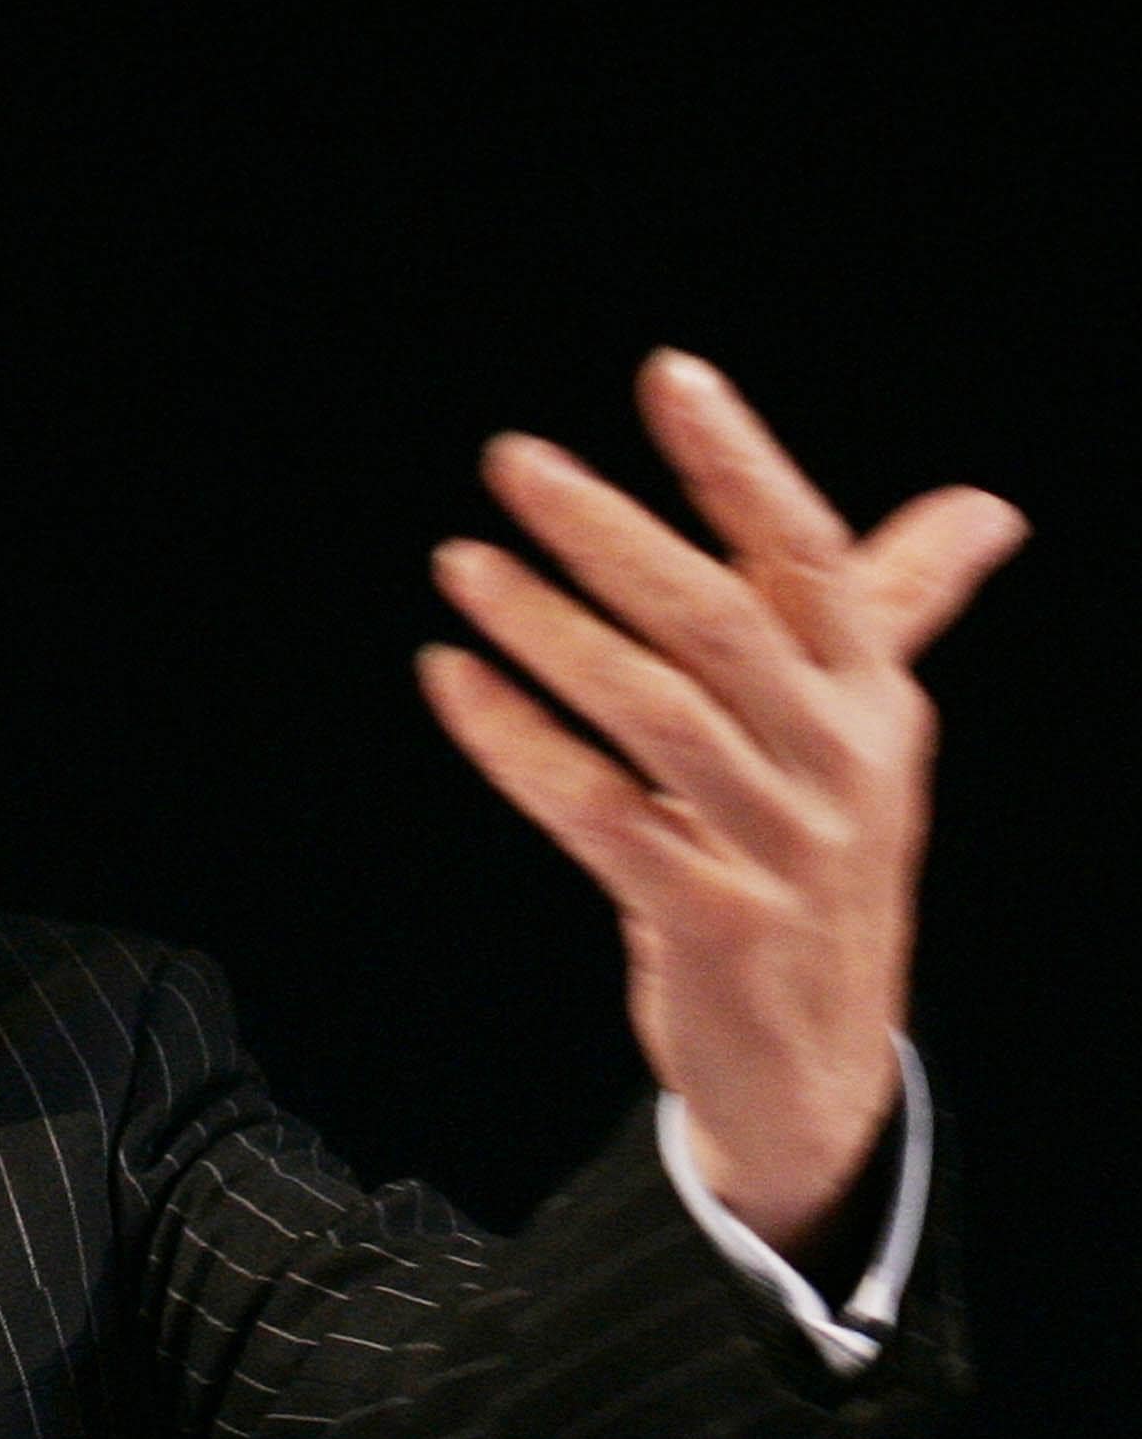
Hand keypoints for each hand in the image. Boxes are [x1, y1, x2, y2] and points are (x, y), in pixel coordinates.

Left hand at [417, 350, 1026, 1258]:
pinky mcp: (707, 919)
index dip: (740, 464)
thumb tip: (986, 506)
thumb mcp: (867, 740)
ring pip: (651, 712)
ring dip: (546, 630)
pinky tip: (453, 682)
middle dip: (611, 531)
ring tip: (461, 565)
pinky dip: (517, 744)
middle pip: (719, 621)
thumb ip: (894, 614)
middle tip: (511, 461)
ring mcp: (776, 845)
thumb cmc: (819, 865)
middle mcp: (837, 763)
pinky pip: (597, 812)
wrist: (815, 1062)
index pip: (812, 557)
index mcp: (874, 701)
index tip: (669, 376)